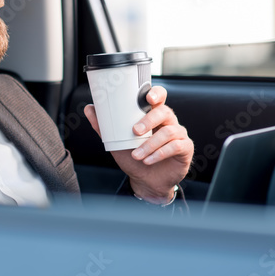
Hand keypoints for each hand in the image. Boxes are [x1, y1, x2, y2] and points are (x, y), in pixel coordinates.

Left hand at [84, 85, 193, 199]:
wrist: (145, 181)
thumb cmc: (134, 158)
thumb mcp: (116, 142)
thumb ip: (104, 126)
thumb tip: (89, 108)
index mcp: (153, 115)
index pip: (159, 97)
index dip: (156, 94)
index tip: (148, 98)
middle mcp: (168, 122)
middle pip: (164, 112)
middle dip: (149, 120)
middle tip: (134, 131)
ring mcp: (178, 134)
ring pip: (168, 132)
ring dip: (150, 144)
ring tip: (137, 155)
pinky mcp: (185, 148)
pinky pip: (176, 146)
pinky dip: (160, 153)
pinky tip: (148, 160)